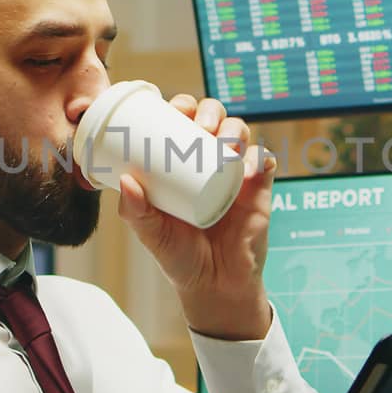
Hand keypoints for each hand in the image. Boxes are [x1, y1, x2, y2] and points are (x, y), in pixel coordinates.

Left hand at [117, 95, 276, 340]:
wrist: (214, 286)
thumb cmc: (180, 256)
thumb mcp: (152, 234)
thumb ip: (136, 212)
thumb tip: (125, 179)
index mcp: (182, 163)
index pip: (183, 122)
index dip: (181, 106)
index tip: (173, 108)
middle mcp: (210, 161)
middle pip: (215, 119)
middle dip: (210, 111)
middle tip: (201, 125)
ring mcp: (237, 173)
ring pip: (241, 134)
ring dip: (235, 129)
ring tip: (224, 143)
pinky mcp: (260, 189)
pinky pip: (266, 162)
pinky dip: (260, 158)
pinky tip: (250, 166)